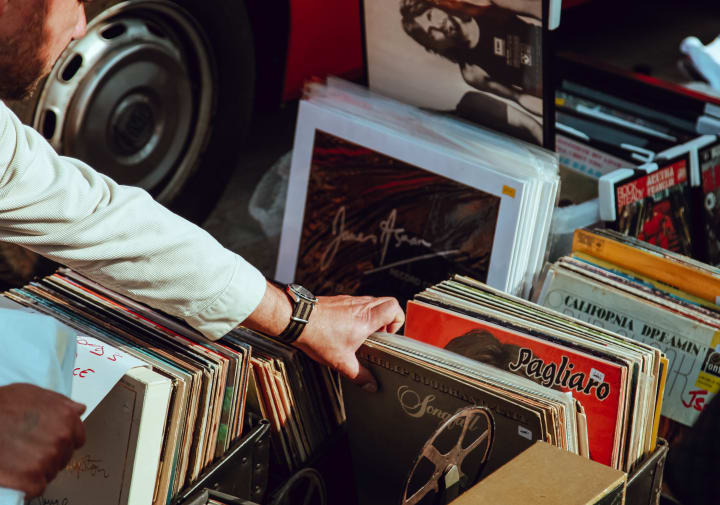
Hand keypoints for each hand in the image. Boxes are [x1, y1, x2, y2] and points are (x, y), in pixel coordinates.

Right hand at [0, 384, 85, 497]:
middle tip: (30, 450)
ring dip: (39, 469)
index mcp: (66, 418)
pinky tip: (18, 475)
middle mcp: (61, 438)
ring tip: (21, 459)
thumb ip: (60, 403)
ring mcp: (47, 458)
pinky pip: (37, 487)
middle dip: (51, 455)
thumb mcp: (34, 393)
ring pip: (51, 472)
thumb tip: (80, 410)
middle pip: (64, 457)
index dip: (64, 442)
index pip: (78, 440)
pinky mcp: (30, 477)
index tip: (50, 442)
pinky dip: (29, 485)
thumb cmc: (2, 405)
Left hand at [243, 282, 404, 391]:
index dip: (397, 322)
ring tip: (363, 334)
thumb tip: (370, 385)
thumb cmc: (317, 336)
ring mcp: (349, 301)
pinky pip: (357, 303)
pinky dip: (358, 314)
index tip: (388, 335)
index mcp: (366, 318)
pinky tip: (347, 329)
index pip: (394, 308)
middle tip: (379, 334)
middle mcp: (360, 306)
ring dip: (373, 316)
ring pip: (372, 302)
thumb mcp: (341, 362)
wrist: (297, 320)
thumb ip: (359, 375)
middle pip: (387, 302)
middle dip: (388, 319)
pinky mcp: (338, 300)